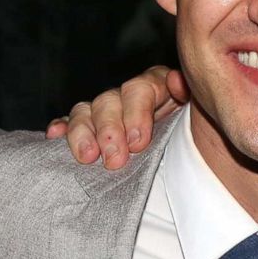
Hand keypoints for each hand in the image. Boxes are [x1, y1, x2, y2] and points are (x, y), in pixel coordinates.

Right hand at [45, 66, 188, 169]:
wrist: (195, 177)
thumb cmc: (202, 149)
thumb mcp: (202, 121)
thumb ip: (189, 98)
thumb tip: (176, 81)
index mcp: (160, 89)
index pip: (142, 88)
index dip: (137, 112)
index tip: (138, 142)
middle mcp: (131, 98)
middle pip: (110, 101)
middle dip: (110, 130)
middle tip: (114, 159)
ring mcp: (109, 115)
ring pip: (87, 112)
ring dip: (84, 133)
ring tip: (87, 157)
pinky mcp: (91, 133)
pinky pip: (71, 124)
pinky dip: (63, 128)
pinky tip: (55, 135)